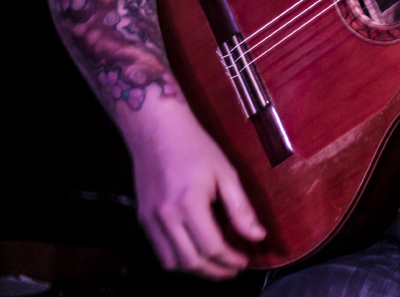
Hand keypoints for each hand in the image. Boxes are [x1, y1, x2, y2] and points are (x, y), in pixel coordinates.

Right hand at [126, 102, 265, 279]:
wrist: (156, 128)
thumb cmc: (194, 145)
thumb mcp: (225, 171)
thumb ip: (241, 208)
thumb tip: (257, 236)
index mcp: (189, 203)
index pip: (212, 247)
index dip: (230, 260)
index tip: (244, 261)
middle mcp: (165, 216)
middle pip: (191, 261)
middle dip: (215, 271)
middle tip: (233, 269)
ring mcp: (150, 219)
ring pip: (172, 263)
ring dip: (196, 269)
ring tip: (216, 265)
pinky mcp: (142, 218)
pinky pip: (159, 251)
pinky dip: (178, 259)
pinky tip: (194, 251)